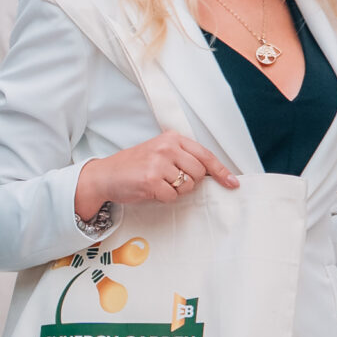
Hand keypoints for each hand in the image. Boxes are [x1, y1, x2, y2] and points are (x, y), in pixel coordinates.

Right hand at [74, 133, 239, 218]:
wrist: (105, 175)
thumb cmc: (133, 166)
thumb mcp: (159, 152)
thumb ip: (182, 157)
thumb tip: (210, 174)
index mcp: (171, 138)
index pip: (205, 155)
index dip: (220, 171)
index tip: (232, 182)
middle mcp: (166, 147)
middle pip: (199, 172)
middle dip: (190, 182)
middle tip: (170, 180)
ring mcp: (159, 163)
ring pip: (187, 186)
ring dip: (176, 191)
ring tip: (158, 184)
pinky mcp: (151, 180)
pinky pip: (172, 197)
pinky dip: (163, 198)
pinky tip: (150, 191)